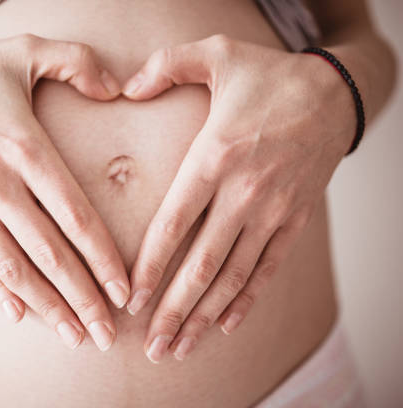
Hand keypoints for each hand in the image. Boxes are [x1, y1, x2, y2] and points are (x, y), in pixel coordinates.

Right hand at [0, 34, 128, 350]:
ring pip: (13, 266)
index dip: (102, 257)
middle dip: (81, 297)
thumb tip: (119, 88)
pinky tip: (19, 315)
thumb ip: (77, 62)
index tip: (124, 291)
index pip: (74, 214)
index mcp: (23, 147)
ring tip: (74, 336)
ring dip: (46, 305)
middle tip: (107, 334)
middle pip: (48, 252)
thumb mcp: (25, 50)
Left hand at [122, 35, 354, 361]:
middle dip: (175, 309)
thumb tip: (124, 87)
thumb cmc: (268, 75)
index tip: (131, 299)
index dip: (151, 265)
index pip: (174, 223)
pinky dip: (248, 299)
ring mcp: (273, 210)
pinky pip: (270, 267)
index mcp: (216, 156)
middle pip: (203, 263)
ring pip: (236, 276)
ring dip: (206, 315)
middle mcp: (244, 191)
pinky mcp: (294, 218)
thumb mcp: (215, 54)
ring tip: (181, 347)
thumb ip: (165, 65)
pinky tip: (226, 324)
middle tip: (153, 346)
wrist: (335, 91)